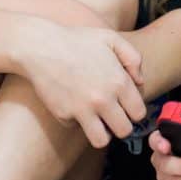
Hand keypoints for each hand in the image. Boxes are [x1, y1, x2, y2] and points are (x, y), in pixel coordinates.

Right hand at [16, 19, 145, 147]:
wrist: (41, 46)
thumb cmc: (78, 40)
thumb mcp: (111, 39)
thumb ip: (133, 58)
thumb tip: (140, 82)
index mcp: (118, 82)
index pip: (139, 113)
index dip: (133, 111)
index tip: (125, 106)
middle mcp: (103, 99)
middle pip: (124, 131)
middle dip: (120, 125)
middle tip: (112, 115)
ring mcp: (82, 110)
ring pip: (102, 140)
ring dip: (102, 133)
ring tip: (97, 120)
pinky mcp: (63, 115)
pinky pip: (76, 128)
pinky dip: (76, 121)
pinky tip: (72, 104)